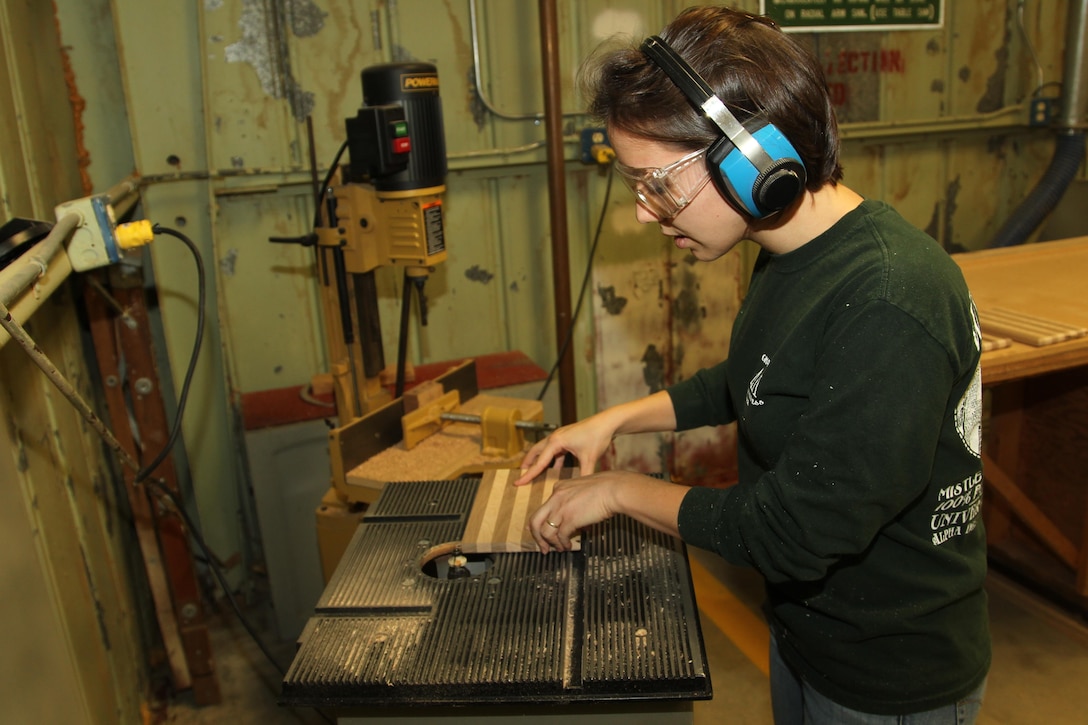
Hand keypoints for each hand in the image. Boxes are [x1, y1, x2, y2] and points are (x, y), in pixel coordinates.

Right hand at [514, 414, 616, 485]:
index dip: (528, 475)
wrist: (607, 422)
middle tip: (521, 476)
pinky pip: (555, 450)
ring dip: (539, 460)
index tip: (517, 482)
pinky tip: (556, 469)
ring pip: (544, 450)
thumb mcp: (589, 459)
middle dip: (528, 464)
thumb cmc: (597, 436)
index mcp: (556, 442)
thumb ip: (583, 475)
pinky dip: (553, 460)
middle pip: (535, 452)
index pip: (539, 462)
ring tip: (534, 472)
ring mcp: (560, 436)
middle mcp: (555, 438)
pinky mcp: (567, 437)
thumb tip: (579, 491)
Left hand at [528, 471, 685, 552]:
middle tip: (543, 548)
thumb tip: (572, 521)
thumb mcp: (583, 490)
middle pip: (535, 521)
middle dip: (537, 537)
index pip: (543, 509)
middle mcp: (555, 497)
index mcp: (558, 488)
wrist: (614, 489)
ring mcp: (561, 508)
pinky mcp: (570, 518)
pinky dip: (563, 544)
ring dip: (552, 543)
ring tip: (560, 549)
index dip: (540, 523)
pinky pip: (560, 536)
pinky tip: (568, 546)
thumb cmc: (605, 489)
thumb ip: (574, 502)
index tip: (541, 533)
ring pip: (545, 531)